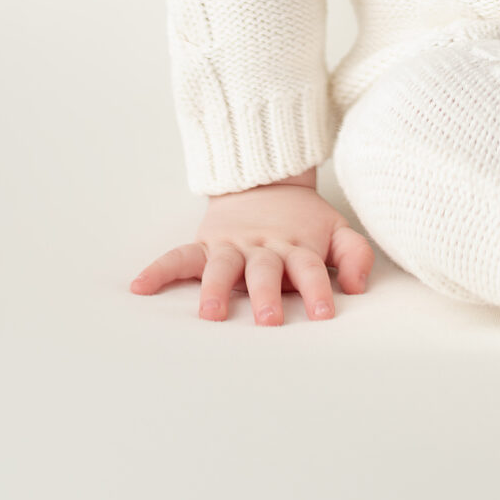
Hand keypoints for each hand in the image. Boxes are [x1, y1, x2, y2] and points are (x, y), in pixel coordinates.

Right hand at [129, 172, 374, 324]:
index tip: (323, 314)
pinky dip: (160, 269)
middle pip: (265, 271)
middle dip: (267, 295)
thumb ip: (354, 254)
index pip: (310, 269)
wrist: (265, 180)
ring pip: (223, 267)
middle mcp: (263, 247)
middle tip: (268, 319)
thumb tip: (359, 286)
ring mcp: (232, 245)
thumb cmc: (302, 221)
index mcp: (297, 246)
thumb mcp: (336, 229)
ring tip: (211, 313)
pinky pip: (179, 256)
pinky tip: (140, 286)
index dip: (317, 290)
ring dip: (216, 288)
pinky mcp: (206, 244)